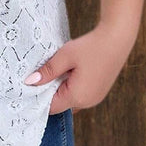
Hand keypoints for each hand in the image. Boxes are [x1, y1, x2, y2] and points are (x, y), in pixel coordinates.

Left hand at [23, 22, 137, 114]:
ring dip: (59, 89)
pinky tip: (66, 72)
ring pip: (70, 100)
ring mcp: (95, 98)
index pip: (51, 108)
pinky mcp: (99, 91)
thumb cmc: (91, 47)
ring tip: (51, 72)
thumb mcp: (64, 57)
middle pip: (60, 105)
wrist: (117, 38)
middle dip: (48, 93)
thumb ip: (47, 71)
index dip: (38, 99)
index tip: (28, 87)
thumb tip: (29, 82)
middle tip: (38, 77)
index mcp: (78, 97)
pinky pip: (79, 94)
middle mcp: (88, 102)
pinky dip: (70, 87)